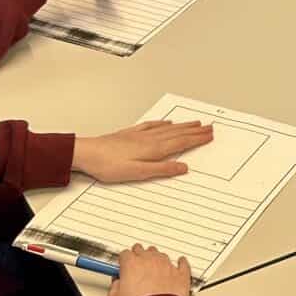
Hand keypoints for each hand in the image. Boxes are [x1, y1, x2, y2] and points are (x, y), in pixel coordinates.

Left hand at [73, 119, 212, 182]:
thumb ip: (161, 169)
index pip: (181, 142)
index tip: (209, 135)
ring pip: (167, 129)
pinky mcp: (130, 134)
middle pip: (177, 133)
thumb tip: (182, 167)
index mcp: (153, 149)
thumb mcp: (137, 173)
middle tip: (209, 127)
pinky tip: (166, 123)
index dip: (196, 139)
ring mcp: (139, 135)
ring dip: (183, 126)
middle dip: (194, 130)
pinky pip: (151, 126)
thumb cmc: (108, 165)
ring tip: (195, 123)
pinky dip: (162, 124)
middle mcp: (148, 139)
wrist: (86, 154)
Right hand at [108, 242, 193, 295]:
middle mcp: (150, 262)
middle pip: (144, 251)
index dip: (124, 260)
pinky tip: (180, 263)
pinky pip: (183, 264)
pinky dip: (181, 263)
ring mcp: (167, 268)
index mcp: (132, 264)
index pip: (126, 254)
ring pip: (162, 255)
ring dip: (157, 259)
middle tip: (138, 264)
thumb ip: (115, 286)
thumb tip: (117, 285)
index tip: (124, 265)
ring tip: (155, 267)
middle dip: (140, 256)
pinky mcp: (181, 277)